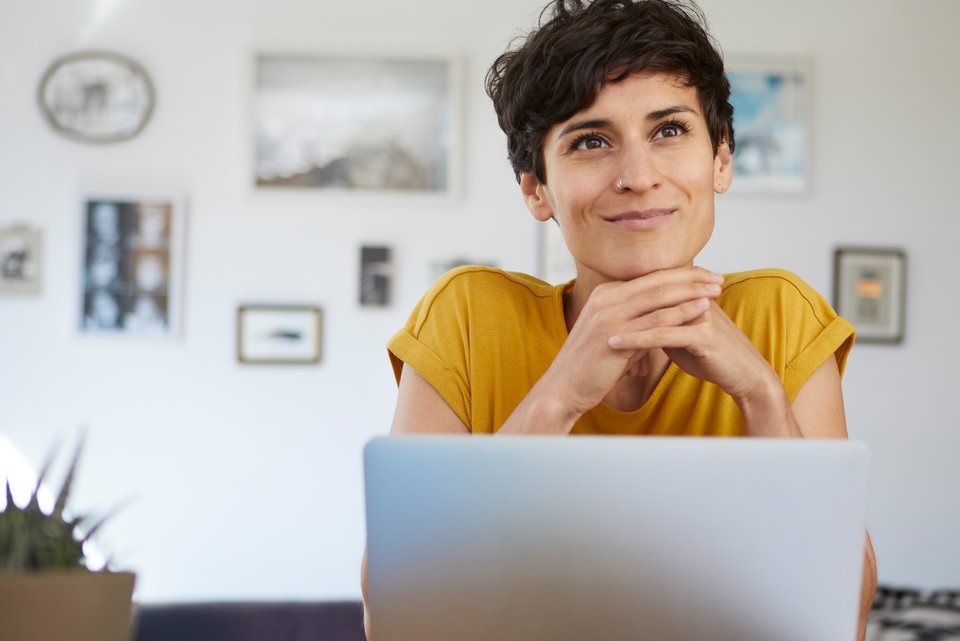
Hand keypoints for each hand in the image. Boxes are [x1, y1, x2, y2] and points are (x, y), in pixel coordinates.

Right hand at [534, 266, 724, 423]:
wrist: (563, 388)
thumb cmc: (589, 366)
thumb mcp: (610, 334)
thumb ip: (631, 320)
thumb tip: (657, 317)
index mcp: (604, 294)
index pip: (648, 277)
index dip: (679, 274)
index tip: (703, 275)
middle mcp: (605, 299)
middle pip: (656, 281)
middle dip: (691, 278)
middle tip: (717, 277)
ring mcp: (609, 315)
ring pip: (659, 297)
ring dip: (692, 291)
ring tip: (717, 290)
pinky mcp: (615, 336)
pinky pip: (656, 320)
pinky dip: (682, 312)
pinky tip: (702, 309)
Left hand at [608, 297, 777, 405]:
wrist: (744, 376)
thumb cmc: (712, 357)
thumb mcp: (681, 337)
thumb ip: (661, 324)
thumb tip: (638, 321)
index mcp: (690, 295)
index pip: (651, 288)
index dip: (624, 295)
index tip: (594, 303)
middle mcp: (695, 298)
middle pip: (649, 294)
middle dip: (617, 304)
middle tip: (586, 311)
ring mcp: (699, 314)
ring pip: (652, 313)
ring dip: (621, 320)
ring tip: (593, 327)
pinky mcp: (703, 334)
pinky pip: (662, 335)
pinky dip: (635, 339)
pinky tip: (615, 344)